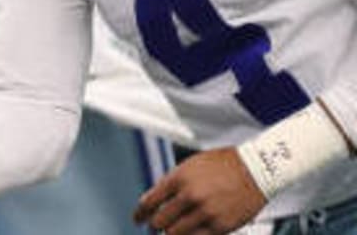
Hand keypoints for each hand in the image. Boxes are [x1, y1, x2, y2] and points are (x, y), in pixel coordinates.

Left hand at [133, 147, 265, 233]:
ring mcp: (205, 213)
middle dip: (154, 225)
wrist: (255, 170)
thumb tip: (155, 198)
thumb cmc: (223, 165)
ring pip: (176, 233)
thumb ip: (172, 182)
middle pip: (160, 221)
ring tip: (170, 231)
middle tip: (153, 226)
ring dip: (171, 233)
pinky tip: (189, 233)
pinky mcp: (220, 226)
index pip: (150, 201)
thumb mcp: (190, 165)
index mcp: (179, 178)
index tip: (137, 219)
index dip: (140, 213)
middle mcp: (190, 196)